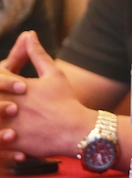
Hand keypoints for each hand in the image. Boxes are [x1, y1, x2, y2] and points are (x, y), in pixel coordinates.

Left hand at [0, 31, 93, 160]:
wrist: (77, 131)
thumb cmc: (67, 100)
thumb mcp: (54, 75)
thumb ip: (37, 54)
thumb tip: (29, 34)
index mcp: (19, 87)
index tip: (2, 79)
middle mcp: (12, 104)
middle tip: (2, 98)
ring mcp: (11, 124)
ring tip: (1, 115)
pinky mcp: (12, 142)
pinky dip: (0, 139)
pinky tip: (4, 135)